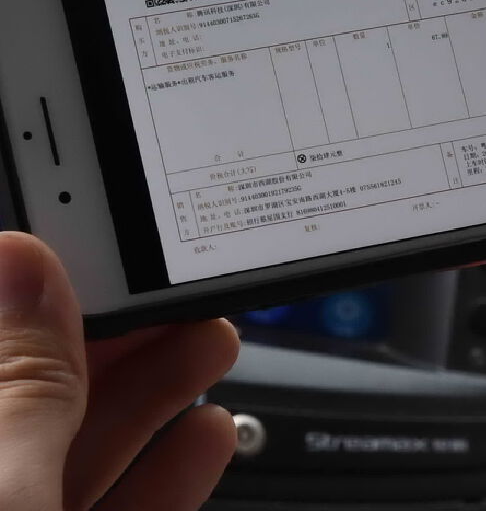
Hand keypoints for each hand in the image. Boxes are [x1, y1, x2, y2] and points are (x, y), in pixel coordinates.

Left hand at [0, 231, 239, 510]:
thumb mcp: (1, 488)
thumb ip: (21, 378)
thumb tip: (21, 264)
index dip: (43, 288)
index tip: (106, 250)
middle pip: (44, 381)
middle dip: (126, 332)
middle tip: (183, 297)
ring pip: (85, 439)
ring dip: (160, 388)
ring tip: (214, 345)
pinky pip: (120, 500)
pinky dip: (168, 466)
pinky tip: (207, 434)